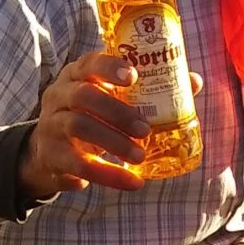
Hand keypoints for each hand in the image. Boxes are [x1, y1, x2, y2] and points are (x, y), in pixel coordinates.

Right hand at [18, 56, 200, 198]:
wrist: (50, 152)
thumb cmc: (91, 116)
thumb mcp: (111, 99)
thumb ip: (148, 90)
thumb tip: (194, 82)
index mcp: (77, 75)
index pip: (90, 63)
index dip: (110, 67)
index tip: (134, 76)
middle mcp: (60, 95)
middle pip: (84, 96)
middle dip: (117, 112)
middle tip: (145, 130)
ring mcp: (51, 124)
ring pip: (79, 126)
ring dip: (113, 142)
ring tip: (140, 157)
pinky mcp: (52, 155)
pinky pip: (78, 164)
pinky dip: (108, 175)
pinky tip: (132, 182)